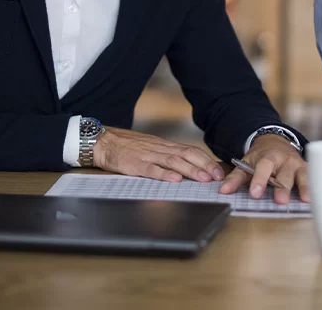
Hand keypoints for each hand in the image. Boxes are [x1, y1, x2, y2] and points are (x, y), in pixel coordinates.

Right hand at [92, 127, 224, 183]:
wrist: (103, 142)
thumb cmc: (126, 146)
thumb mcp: (150, 147)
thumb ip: (166, 155)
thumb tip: (187, 166)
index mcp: (163, 145)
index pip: (190, 150)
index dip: (205, 160)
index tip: (218, 170)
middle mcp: (159, 148)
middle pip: (186, 155)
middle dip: (204, 166)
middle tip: (217, 176)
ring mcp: (147, 155)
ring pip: (173, 161)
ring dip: (190, 170)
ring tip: (202, 179)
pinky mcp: (134, 164)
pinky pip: (151, 169)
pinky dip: (164, 174)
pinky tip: (175, 179)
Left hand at [218, 134, 308, 203]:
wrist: (276, 142)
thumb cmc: (261, 157)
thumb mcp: (247, 164)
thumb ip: (236, 178)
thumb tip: (223, 191)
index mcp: (268, 157)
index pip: (263, 168)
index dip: (259, 180)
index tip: (255, 193)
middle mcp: (285, 161)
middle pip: (284, 175)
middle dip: (282, 188)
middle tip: (280, 201)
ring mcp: (298, 165)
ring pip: (302, 176)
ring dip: (304, 188)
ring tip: (306, 200)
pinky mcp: (308, 170)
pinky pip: (313, 179)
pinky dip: (315, 188)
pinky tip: (318, 198)